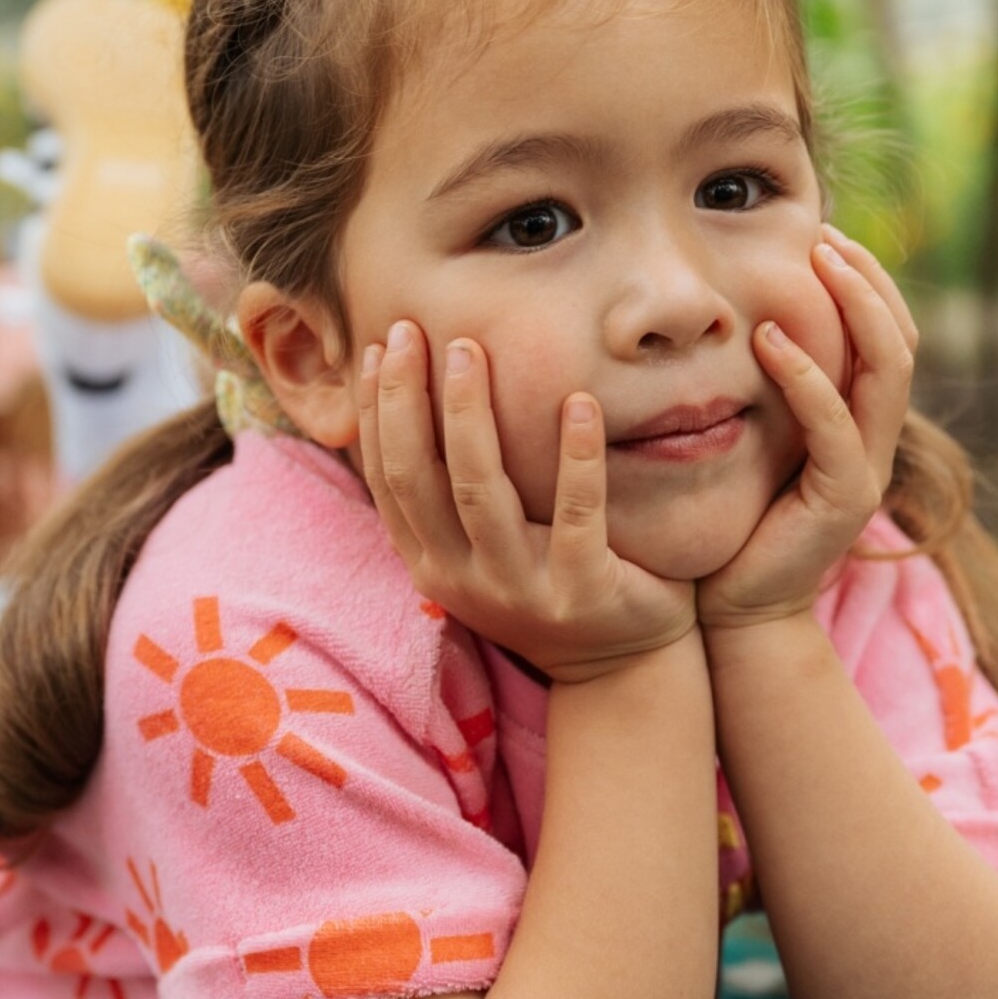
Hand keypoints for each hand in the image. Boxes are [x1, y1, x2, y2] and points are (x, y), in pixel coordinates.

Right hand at [359, 321, 696, 682]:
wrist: (621, 668)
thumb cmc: (551, 580)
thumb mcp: (486, 547)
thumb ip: (454, 493)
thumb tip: (416, 401)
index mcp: (430, 562)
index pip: (387, 477)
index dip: (376, 410)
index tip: (381, 345)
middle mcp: (460, 578)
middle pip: (417, 477)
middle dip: (406, 398)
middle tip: (413, 330)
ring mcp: (518, 589)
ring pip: (480, 491)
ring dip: (469, 415)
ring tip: (471, 350)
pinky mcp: (581, 592)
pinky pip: (577, 516)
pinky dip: (576, 457)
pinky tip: (581, 403)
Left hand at [696, 227, 917, 635]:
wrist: (738, 612)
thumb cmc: (736, 523)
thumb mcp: (754, 441)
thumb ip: (764, 392)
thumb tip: (735, 319)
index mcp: (861, 425)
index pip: (888, 336)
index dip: (866, 282)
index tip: (822, 236)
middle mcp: (877, 443)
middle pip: (901, 340)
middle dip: (868, 280)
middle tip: (823, 236)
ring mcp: (867, 471)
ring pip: (887, 371)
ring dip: (854, 309)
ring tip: (815, 264)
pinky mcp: (843, 500)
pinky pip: (835, 425)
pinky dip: (806, 377)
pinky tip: (768, 341)